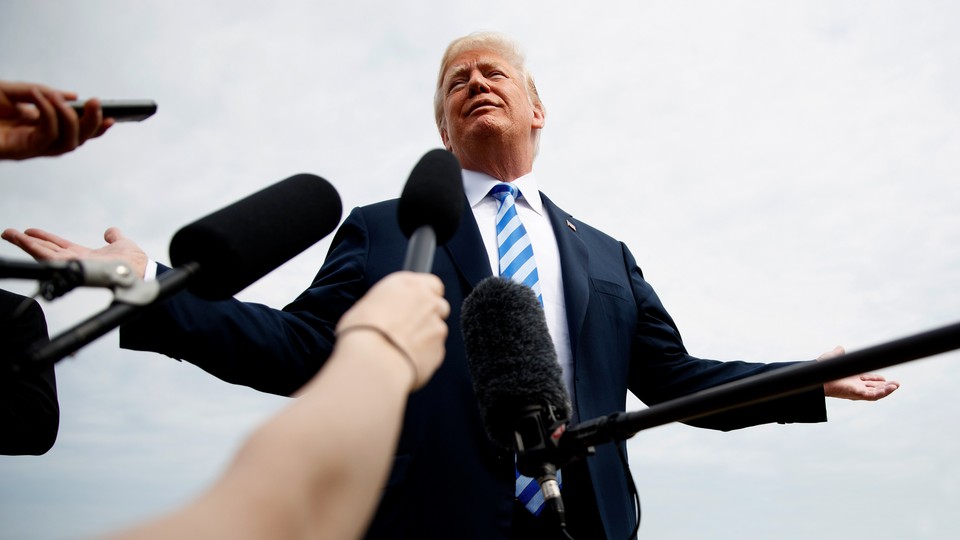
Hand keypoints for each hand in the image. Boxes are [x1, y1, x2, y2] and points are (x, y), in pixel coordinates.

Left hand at [0, 80, 113, 159]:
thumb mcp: (13, 91)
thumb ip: (41, 92)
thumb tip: (73, 96)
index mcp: (38, 125)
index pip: (74, 131)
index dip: (95, 126)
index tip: (111, 115)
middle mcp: (38, 139)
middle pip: (77, 139)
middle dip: (92, 122)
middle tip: (95, 102)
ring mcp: (31, 147)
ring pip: (69, 143)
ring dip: (72, 119)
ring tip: (61, 97)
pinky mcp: (21, 151)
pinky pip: (47, 136)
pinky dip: (49, 114)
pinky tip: (42, 97)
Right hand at [2, 227, 147, 278]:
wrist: (139, 270)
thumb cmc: (134, 261)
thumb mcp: (122, 243)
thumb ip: (114, 236)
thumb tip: (110, 231)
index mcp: (83, 254)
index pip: (59, 245)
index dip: (45, 238)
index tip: (29, 231)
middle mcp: (75, 260)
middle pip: (45, 250)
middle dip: (26, 242)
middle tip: (8, 233)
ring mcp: (73, 264)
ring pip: (43, 254)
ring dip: (25, 244)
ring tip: (9, 234)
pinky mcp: (73, 267)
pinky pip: (51, 258)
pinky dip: (36, 250)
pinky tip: (24, 242)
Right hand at [336, 272, 449, 389]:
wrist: (373, 360)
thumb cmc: (362, 332)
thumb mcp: (366, 305)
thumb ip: (387, 304)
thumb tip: (384, 312)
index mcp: (408, 284)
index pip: (432, 283)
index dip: (425, 295)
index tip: (415, 304)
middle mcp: (427, 301)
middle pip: (438, 306)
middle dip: (428, 315)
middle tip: (408, 327)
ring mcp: (437, 326)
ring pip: (437, 330)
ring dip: (425, 337)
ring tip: (402, 347)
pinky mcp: (439, 349)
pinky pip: (434, 351)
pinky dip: (424, 355)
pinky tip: (405, 359)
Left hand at [819, 345, 900, 400]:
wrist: (816, 377)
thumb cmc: (820, 370)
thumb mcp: (831, 358)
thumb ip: (837, 354)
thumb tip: (840, 348)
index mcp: (850, 378)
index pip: (866, 380)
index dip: (876, 379)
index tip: (885, 378)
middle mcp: (854, 386)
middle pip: (873, 387)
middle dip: (884, 386)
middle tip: (896, 384)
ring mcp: (855, 390)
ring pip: (875, 392)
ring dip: (886, 390)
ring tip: (896, 386)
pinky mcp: (856, 394)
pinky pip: (872, 396)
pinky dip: (882, 393)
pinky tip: (891, 388)